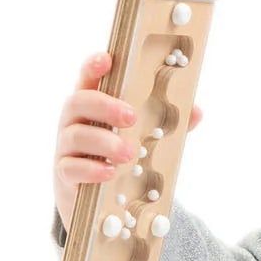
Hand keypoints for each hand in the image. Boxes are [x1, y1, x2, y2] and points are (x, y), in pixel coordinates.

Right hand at [53, 50, 204, 234]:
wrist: (99, 202)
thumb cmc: (121, 158)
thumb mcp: (143, 139)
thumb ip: (166, 124)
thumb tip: (196, 111)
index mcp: (92, 107)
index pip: (87, 79)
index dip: (93, 66)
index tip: (106, 58)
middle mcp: (74, 122)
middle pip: (77, 102)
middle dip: (104, 106)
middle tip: (132, 117)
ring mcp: (66, 148)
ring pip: (76, 135)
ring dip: (105, 142)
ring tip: (130, 152)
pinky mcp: (65, 175)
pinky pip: (71, 168)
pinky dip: (91, 169)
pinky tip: (109, 172)